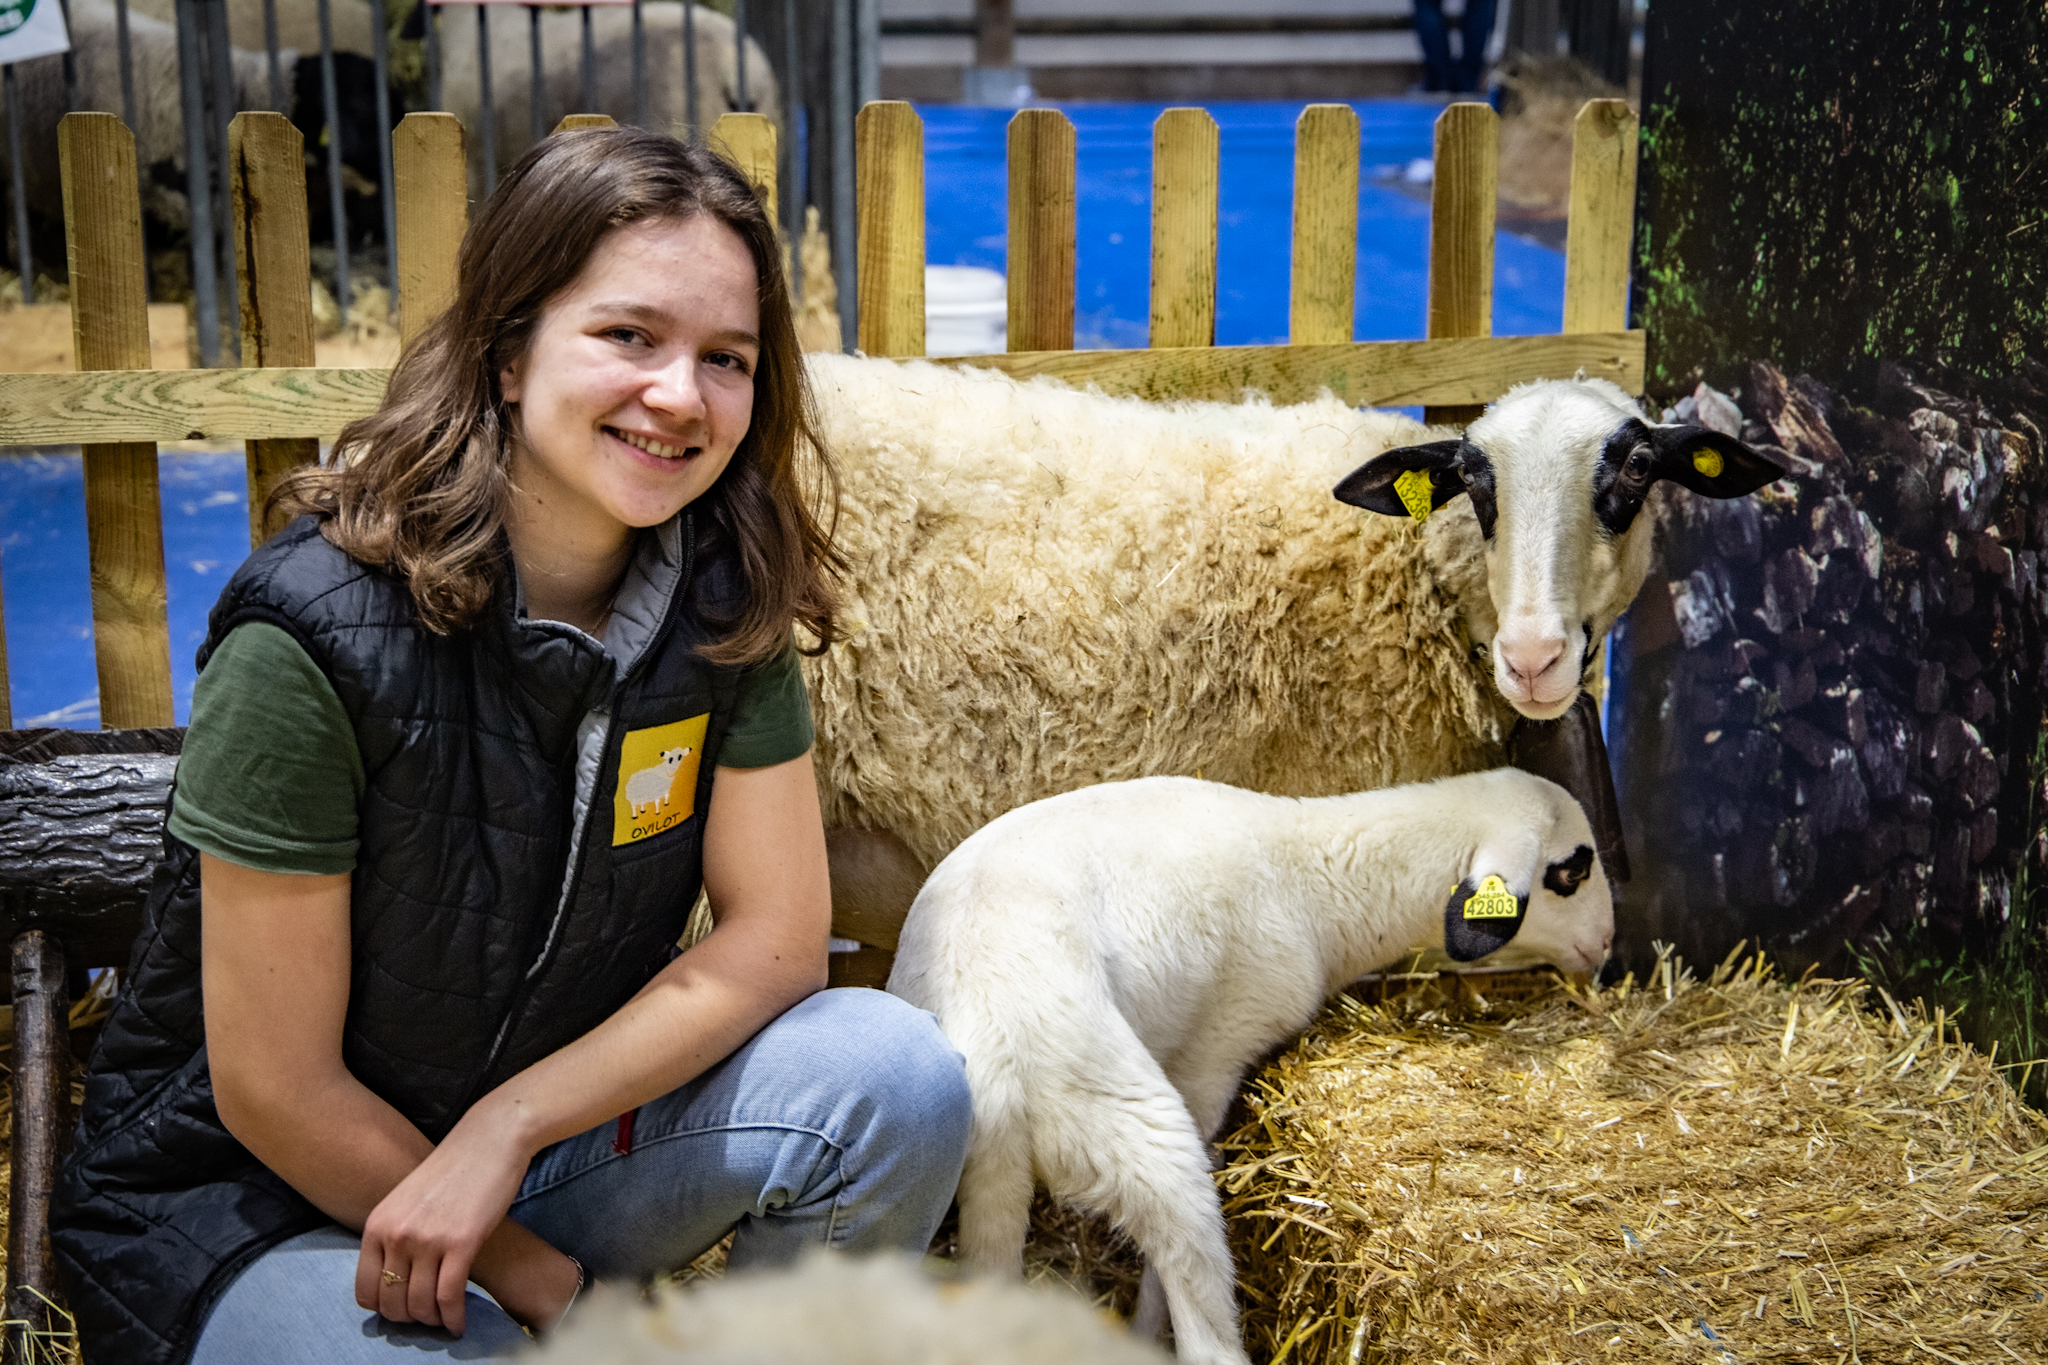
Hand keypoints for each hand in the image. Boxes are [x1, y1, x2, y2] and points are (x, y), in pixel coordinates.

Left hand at [352, 1118, 531, 1334]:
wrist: (490, 1139)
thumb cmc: (454, 1168)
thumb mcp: (407, 1200)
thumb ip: (394, 1234)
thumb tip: (394, 1278)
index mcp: (377, 1224)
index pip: (365, 1291)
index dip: (384, 1309)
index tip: (404, 1309)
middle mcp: (397, 1234)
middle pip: (392, 1303)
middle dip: (410, 1319)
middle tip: (428, 1318)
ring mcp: (428, 1239)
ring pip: (420, 1305)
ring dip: (434, 1321)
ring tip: (446, 1321)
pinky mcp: (462, 1242)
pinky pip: (449, 1296)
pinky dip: (454, 1318)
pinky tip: (460, 1323)